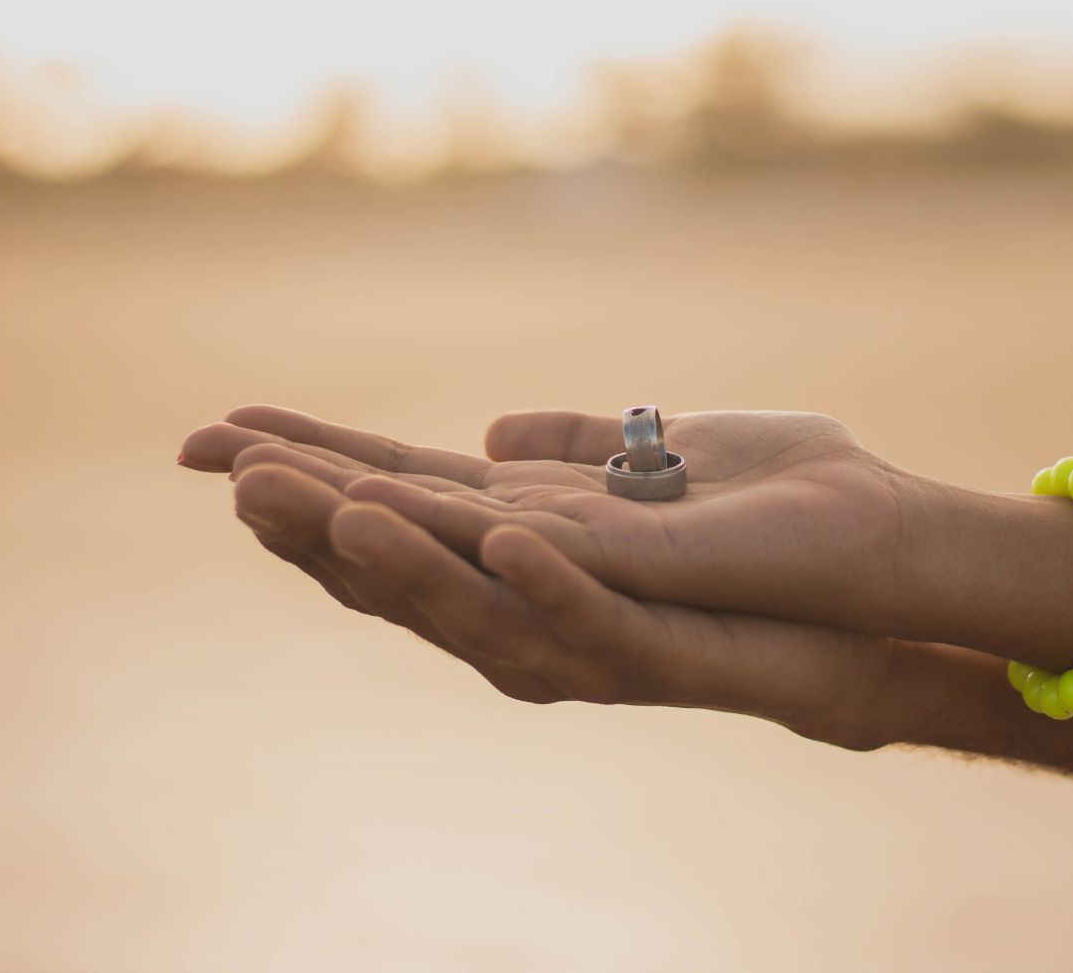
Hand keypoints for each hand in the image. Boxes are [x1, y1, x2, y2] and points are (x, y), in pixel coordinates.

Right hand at [179, 405, 918, 635]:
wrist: (851, 607)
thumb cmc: (750, 536)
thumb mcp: (643, 476)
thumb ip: (564, 460)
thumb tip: (495, 433)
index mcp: (521, 545)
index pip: (394, 501)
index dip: (309, 470)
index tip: (221, 434)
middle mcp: (530, 600)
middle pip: (401, 558)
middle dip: (311, 516)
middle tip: (225, 468)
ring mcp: (588, 627)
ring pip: (473, 596)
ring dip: (401, 552)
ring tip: (327, 502)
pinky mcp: (657, 639)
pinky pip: (592, 613)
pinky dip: (545, 578)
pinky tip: (505, 534)